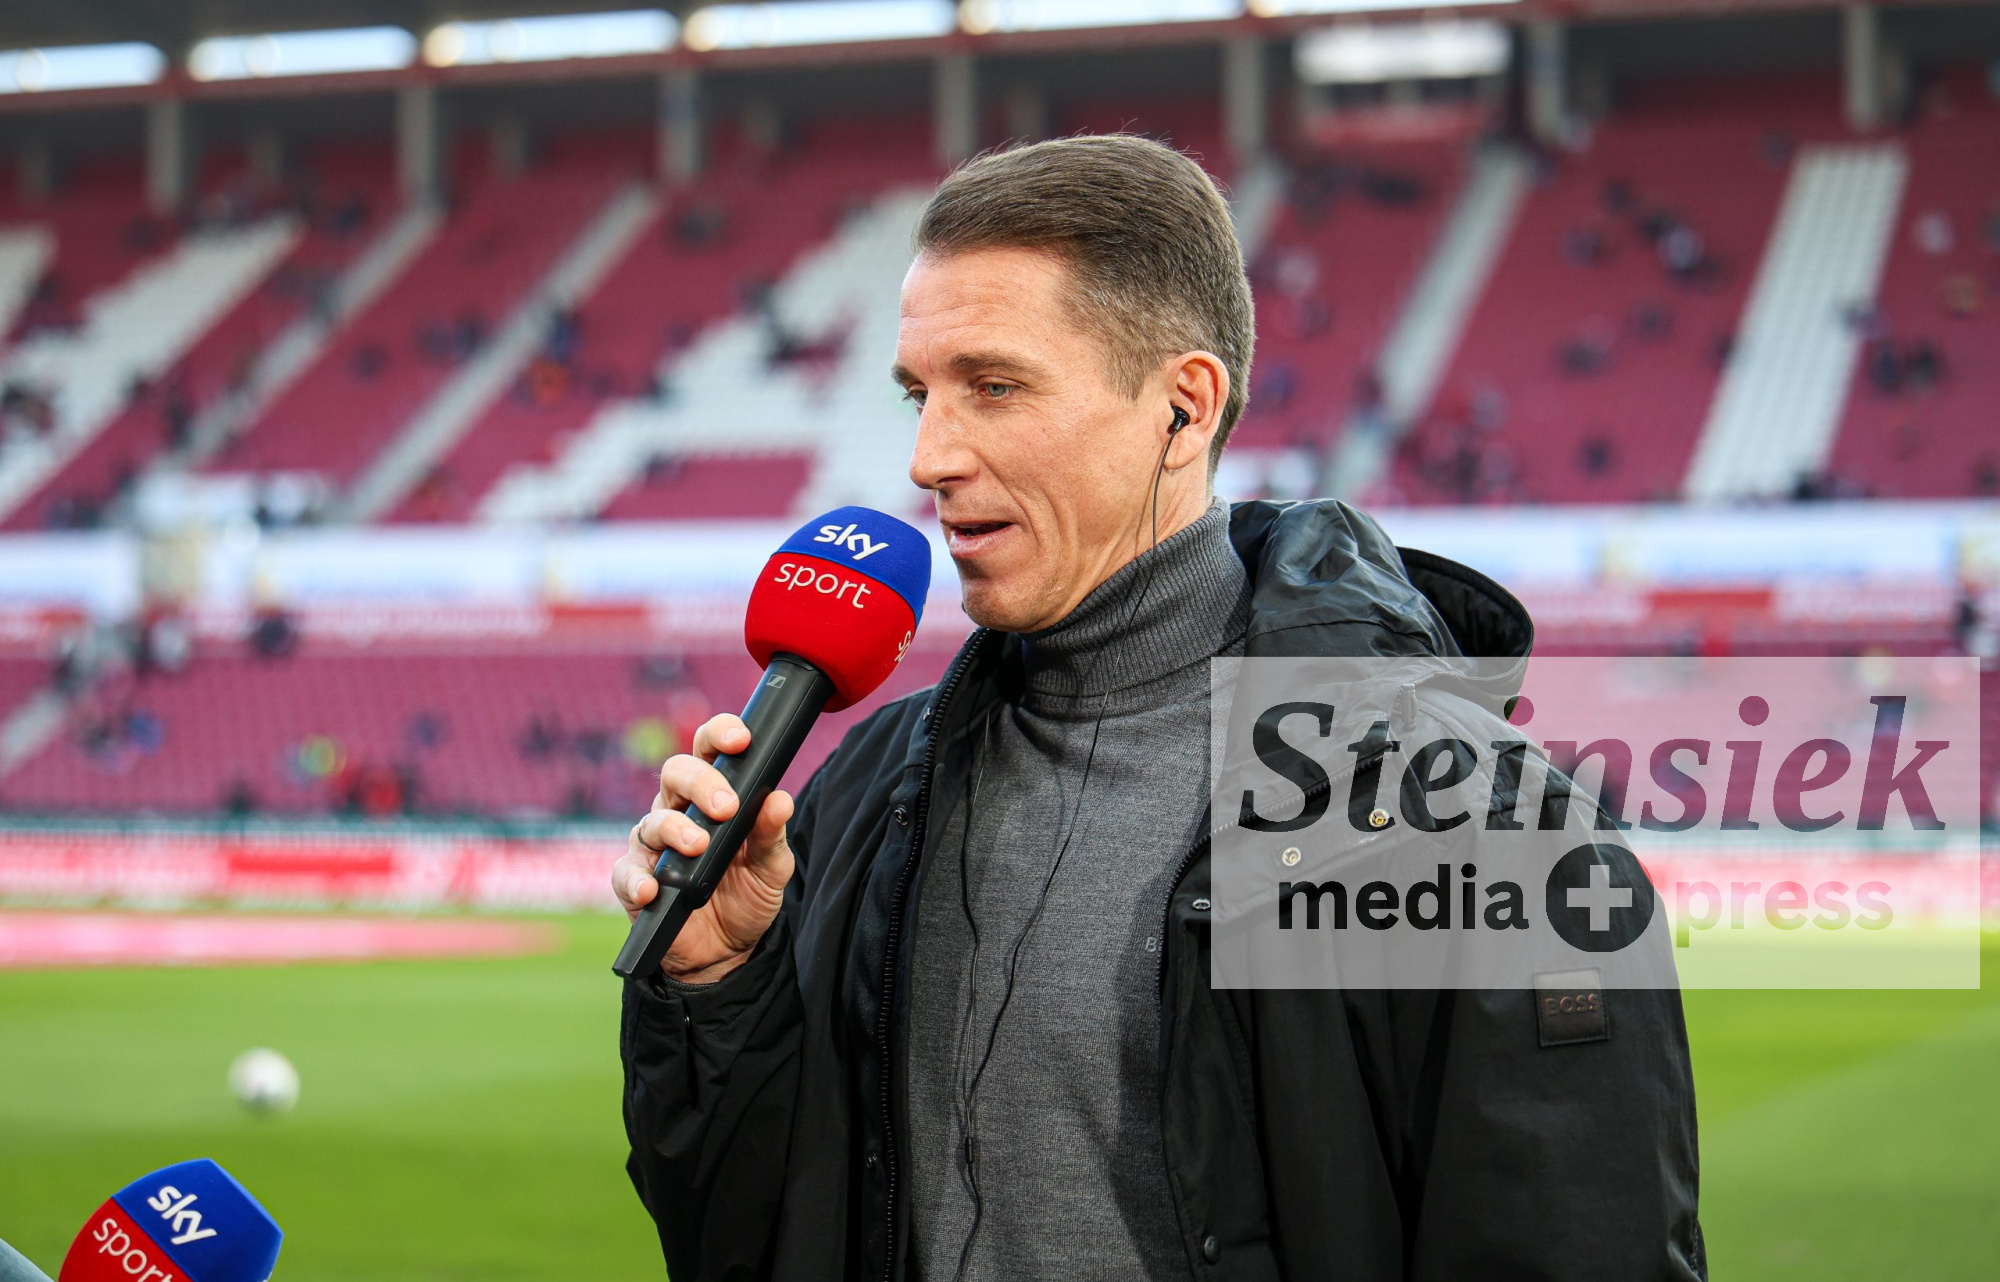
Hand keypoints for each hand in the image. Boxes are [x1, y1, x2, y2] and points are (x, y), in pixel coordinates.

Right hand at [613, 714, 795, 983]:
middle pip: (674, 775)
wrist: (727, 951)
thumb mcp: (772, 867)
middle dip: (700, 783)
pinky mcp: (634, 882)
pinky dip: (636, 880)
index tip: (740, 739)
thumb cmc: (748, 895)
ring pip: (651, 822)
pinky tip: (652, 888)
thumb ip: (773, 834)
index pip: (709, 752)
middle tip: (726, 806)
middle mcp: (677, 812)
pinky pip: (625, 874)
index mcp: (712, 796)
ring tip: (698, 846)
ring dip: (674, 830)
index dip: (719, 735)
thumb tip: (781, 799)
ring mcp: (653, 847)